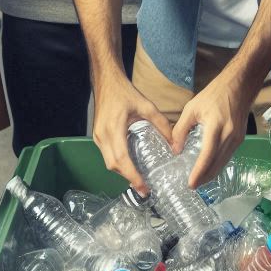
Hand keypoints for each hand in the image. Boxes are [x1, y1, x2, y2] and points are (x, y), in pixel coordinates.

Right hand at [91, 71, 172, 195]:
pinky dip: (118, 163)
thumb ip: (161, 123)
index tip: (143, 187)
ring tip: (138, 179)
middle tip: (144, 189)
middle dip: (128, 178)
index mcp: (115, 128)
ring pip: (108, 162)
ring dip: (122, 172)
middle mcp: (103, 136)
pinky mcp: (97, 136)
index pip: (122, 159)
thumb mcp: (146, 106)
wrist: (106, 82)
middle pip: (113, 165)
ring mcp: (98, 137)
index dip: (132, 175)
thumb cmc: (125, 92)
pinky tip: (129, 164)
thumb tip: (173, 142)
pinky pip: (107, 155)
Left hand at [172, 72, 253, 187]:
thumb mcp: (192, 108)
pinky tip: (210, 166)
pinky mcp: (240, 138)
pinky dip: (218, 164)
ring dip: (212, 173)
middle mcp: (229, 136)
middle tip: (192, 186)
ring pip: (223, 162)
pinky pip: (228, 156)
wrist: (240, 85)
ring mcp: (237, 138)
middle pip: (217, 163)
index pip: (207, 155)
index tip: (191, 183)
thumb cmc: (215, 93)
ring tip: (199, 180)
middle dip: (205, 177)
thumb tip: (175, 150)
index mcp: (216, 127)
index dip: (199, 171)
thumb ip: (181, 129)